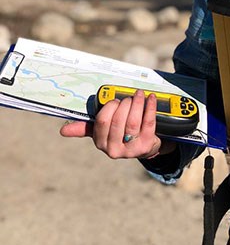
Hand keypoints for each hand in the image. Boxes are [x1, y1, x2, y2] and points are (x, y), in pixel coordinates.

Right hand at [59, 89, 174, 159]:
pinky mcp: (146, 145)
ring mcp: (131, 149)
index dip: (109, 107)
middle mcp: (114, 149)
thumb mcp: (102, 131)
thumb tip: (63, 130)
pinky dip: (150, 107)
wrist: (143, 145)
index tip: (115, 100)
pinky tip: (150, 98)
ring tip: (139, 94)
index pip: (102, 122)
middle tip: (129, 97)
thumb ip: (85, 128)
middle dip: (124, 104)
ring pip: (133, 122)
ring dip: (137, 104)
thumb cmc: (120, 133)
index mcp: (100, 143)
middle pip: (118, 121)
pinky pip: (149, 123)